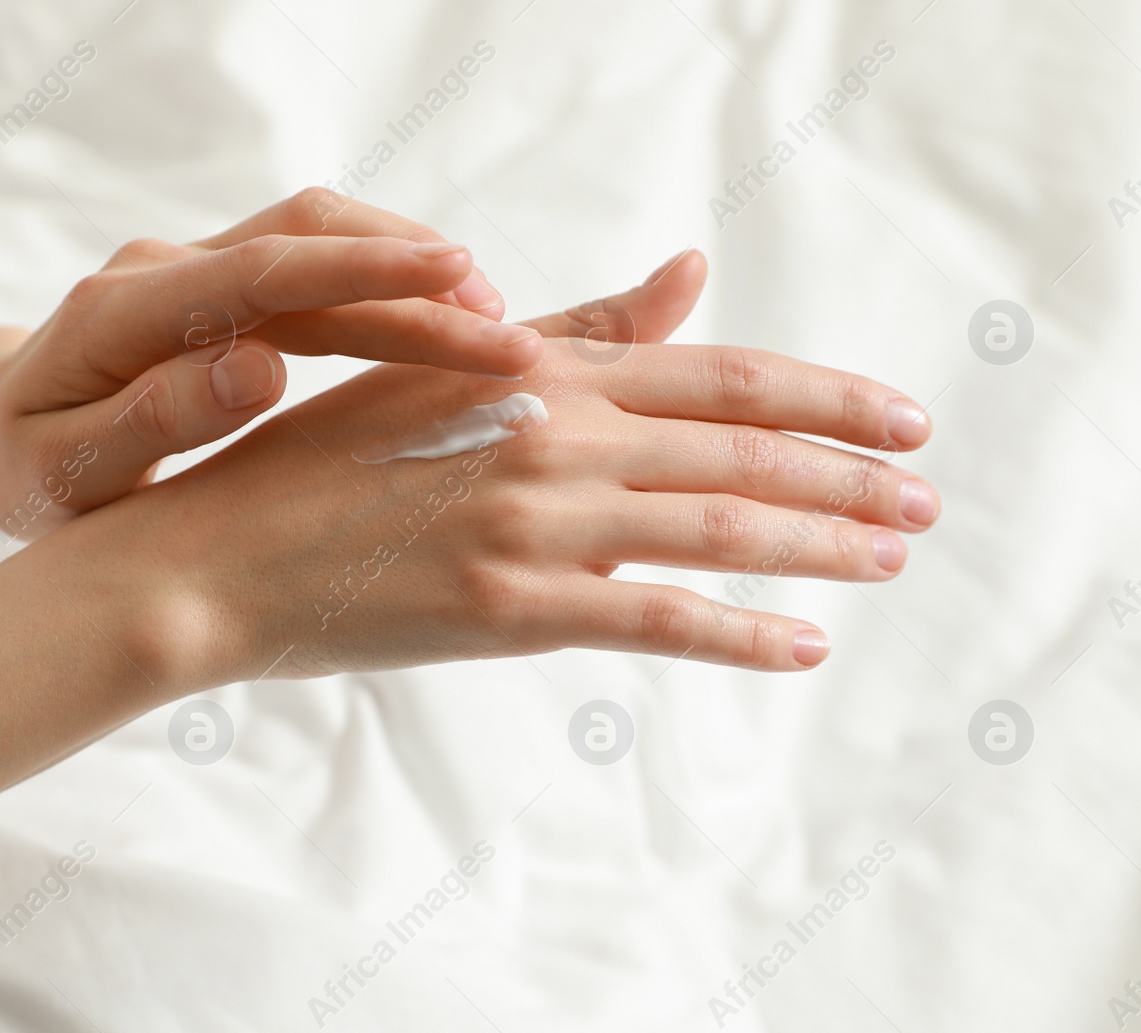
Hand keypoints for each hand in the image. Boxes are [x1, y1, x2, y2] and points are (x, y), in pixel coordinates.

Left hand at [0, 190, 545, 534]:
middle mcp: (166, 269)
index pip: (263, 273)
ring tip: (498, 325)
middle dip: (417, 278)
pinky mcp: (224, 282)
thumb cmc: (28, 470)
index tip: (457, 292)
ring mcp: (195, 265)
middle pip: (309, 242)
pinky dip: (385, 285)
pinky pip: (316, 265)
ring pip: (321, 238)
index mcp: (122, 314)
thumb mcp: (63, 476)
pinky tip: (443, 324)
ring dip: (411, 270)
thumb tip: (260, 368)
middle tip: (513, 333)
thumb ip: (150, 424)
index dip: (365, 276)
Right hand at [50, 275, 937, 681]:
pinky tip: (804, 649)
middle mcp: (550, 433)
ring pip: (718, 526)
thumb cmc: (313, 461)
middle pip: (742, 446)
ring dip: (822, 545)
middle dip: (851, 474)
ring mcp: (533, 522)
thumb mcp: (441, 371)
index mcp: (536, 369)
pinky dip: (738, 634)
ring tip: (894, 557)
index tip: (902, 415)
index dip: (826, 393)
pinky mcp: (508, 609)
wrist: (210, 556)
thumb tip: (689, 274)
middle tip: (930, 497)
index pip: (720, 371)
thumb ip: (577, 330)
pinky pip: (654, 620)